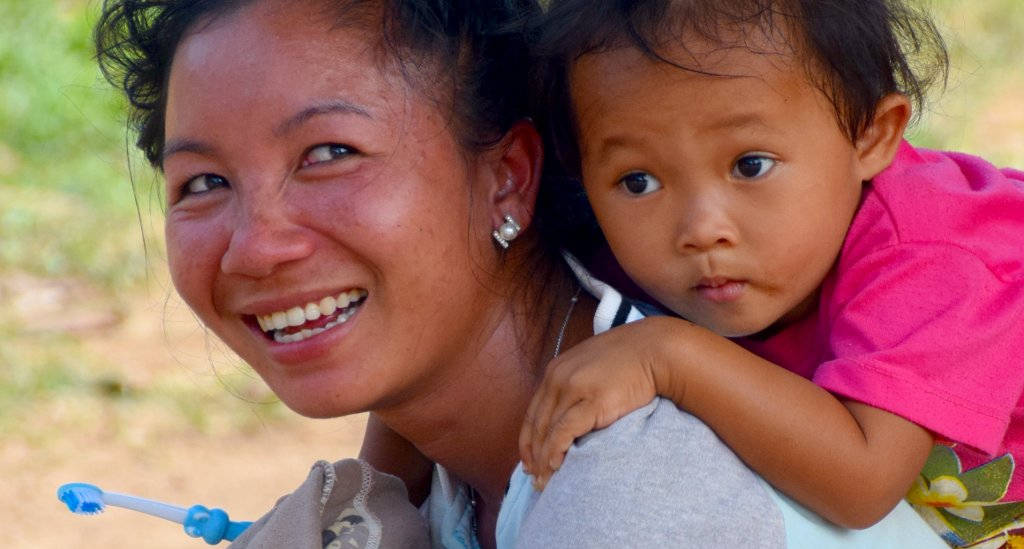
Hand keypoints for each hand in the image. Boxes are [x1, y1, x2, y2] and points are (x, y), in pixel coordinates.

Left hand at [519, 317, 685, 488]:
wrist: (655, 350)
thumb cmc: (629, 360)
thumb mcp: (592, 367)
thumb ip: (577, 386)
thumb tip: (571, 413)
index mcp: (556, 370)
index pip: (533, 412)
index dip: (527, 440)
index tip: (529, 461)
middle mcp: (558, 378)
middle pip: (537, 424)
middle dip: (533, 454)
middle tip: (534, 478)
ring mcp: (573, 388)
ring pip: (548, 430)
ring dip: (543, 459)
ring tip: (544, 480)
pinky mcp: (592, 401)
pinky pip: (565, 431)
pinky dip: (556, 450)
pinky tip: (556, 465)